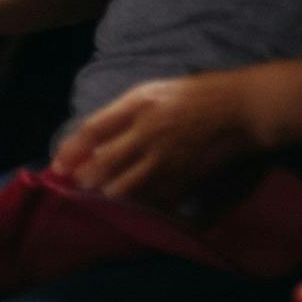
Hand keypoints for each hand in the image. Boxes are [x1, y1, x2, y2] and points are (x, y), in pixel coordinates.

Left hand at [50, 71, 259, 207]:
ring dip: (109, 196)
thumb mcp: (157, 91)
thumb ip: (127, 113)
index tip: (58, 165)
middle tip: (76, 187)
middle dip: (86, 179)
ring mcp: (166, 158)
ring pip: (125, 187)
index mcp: (139, 104)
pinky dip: (142, 206)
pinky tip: (136, 210)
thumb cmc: (200, 94)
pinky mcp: (185, 178)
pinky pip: (155, 200)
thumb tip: (98, 139)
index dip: (71, 150)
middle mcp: (147, 131)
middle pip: (104, 163)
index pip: (93, 129)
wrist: (243, 108)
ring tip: (102, 199)